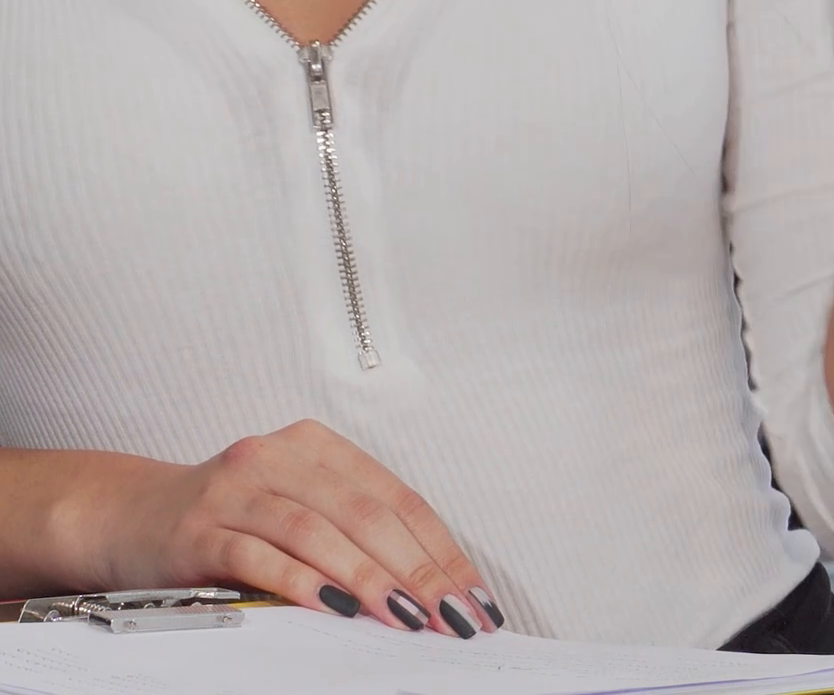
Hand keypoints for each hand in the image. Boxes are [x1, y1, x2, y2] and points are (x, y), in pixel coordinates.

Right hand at [84, 420, 502, 637]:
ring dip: (370, 578)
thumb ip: (350, 531)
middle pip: (365, 512)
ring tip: (407, 616)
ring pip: (319, 530)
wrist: (132, 516)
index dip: (440, 548)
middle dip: (418, 568)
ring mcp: (239, 488)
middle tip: (452, 616)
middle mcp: (279, 455)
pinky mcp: (202, 528)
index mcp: (315, 445)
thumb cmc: (228, 518)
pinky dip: (303, 582)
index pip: (396, 496)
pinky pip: (262, 554)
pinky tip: (335, 608)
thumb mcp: (294, 506)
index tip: (473, 596)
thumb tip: (428, 588)